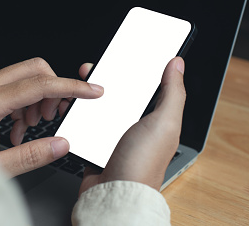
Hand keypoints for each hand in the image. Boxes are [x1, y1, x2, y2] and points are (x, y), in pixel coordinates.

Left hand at [0, 57, 103, 176]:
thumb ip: (31, 156)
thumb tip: (61, 144)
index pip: (39, 85)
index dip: (71, 86)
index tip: (91, 90)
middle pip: (34, 69)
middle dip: (53, 89)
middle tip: (54, 115)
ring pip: (25, 75)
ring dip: (38, 98)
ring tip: (31, 127)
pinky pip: (14, 85)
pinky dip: (25, 102)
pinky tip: (18, 128)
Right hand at [78, 57, 185, 192]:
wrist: (114, 195)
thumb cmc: (143, 164)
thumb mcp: (164, 122)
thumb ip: (173, 92)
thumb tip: (177, 63)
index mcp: (153, 118)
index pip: (144, 85)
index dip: (135, 68)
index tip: (124, 53)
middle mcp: (132, 124)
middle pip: (116, 92)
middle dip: (104, 78)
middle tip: (93, 69)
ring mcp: (111, 134)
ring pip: (96, 105)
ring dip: (86, 95)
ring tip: (78, 86)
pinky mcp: (92, 142)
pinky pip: (82, 122)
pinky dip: (76, 114)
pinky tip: (71, 106)